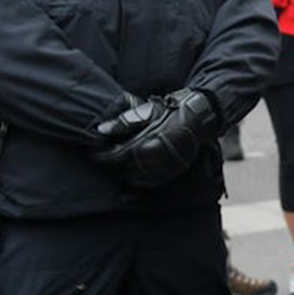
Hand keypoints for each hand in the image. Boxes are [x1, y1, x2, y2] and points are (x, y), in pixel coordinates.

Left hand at [93, 89, 219, 188]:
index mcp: (146, 144)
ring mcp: (165, 168)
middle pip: (124, 169)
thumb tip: (100, 131)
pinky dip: (139, 179)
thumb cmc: (171, 112)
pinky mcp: (172, 172)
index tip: (94, 154)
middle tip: (106, 156)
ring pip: (136, 178)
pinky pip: (150, 182)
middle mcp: (155, 160)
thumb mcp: (146, 112)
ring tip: (119, 163)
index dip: (102, 156)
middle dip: (113, 164)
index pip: (117, 156)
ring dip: (125, 172)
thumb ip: (122, 123)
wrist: (198, 117)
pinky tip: (134, 171)